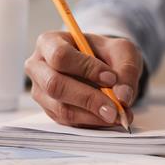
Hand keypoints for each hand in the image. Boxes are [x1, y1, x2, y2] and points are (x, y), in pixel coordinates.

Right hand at [25, 31, 142, 127]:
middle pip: (54, 85)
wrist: (100, 67)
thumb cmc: (105, 53)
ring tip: (117, 114)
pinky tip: (108, 118)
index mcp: (49, 42)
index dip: (85, 68)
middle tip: (115, 107)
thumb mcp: (122, 51)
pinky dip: (90, 122)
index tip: (111, 78)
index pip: (60, 56)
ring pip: (61, 109)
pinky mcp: (50, 110)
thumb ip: (126, 69)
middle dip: (87, 98)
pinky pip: (67, 122)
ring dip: (92, 115)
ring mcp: (41, 91)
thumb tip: (122, 96)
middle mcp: (38, 66)